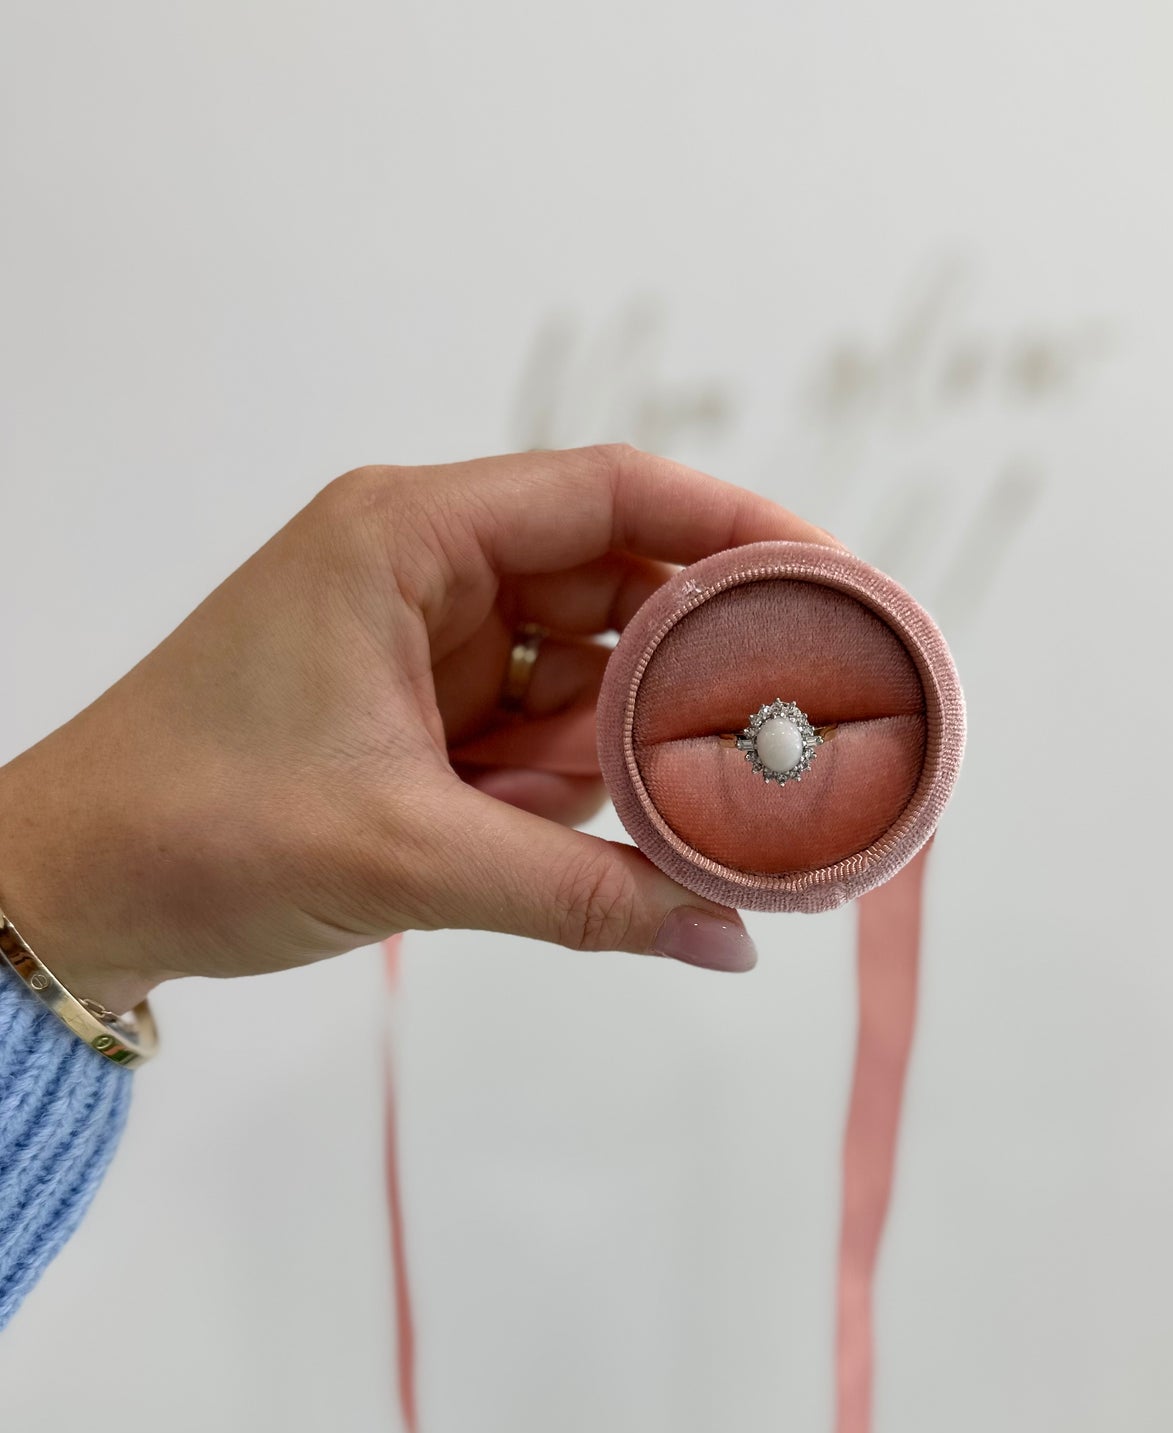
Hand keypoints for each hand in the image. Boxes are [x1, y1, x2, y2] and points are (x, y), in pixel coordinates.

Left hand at [0, 445, 835, 1013]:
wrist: (71, 893)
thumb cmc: (195, 825)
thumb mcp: (408, 853)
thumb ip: (582, 896)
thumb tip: (731, 939)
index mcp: (407, 536)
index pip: (611, 493)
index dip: (739, 528)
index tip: (836, 584)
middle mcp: (425, 571)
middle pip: (615, 584)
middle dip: (704, 660)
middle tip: (809, 718)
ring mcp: (424, 649)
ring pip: (586, 673)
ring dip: (642, 741)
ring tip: (726, 802)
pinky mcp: (420, 722)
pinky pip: (541, 738)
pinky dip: (583, 787)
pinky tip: (617, 835)